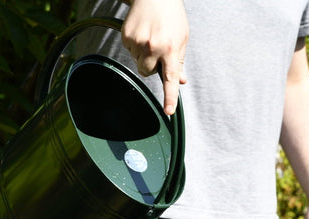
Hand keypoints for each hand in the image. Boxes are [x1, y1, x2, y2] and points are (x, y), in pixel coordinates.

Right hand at [122, 0, 187, 114]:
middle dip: (152, 66)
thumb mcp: (182, 39)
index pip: (170, 78)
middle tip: (157, 51)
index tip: (168, 111)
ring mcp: (137, 42)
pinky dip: (135, 46)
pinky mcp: (126, 37)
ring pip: (138, 62)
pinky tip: (142, 33)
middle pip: (147, 72)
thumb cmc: (172, 18)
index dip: (169, 97)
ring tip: (150, 37)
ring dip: (144, 55)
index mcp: (170, 49)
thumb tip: (180, 81)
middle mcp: (153, 47)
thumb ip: (179, 61)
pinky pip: (129, 51)